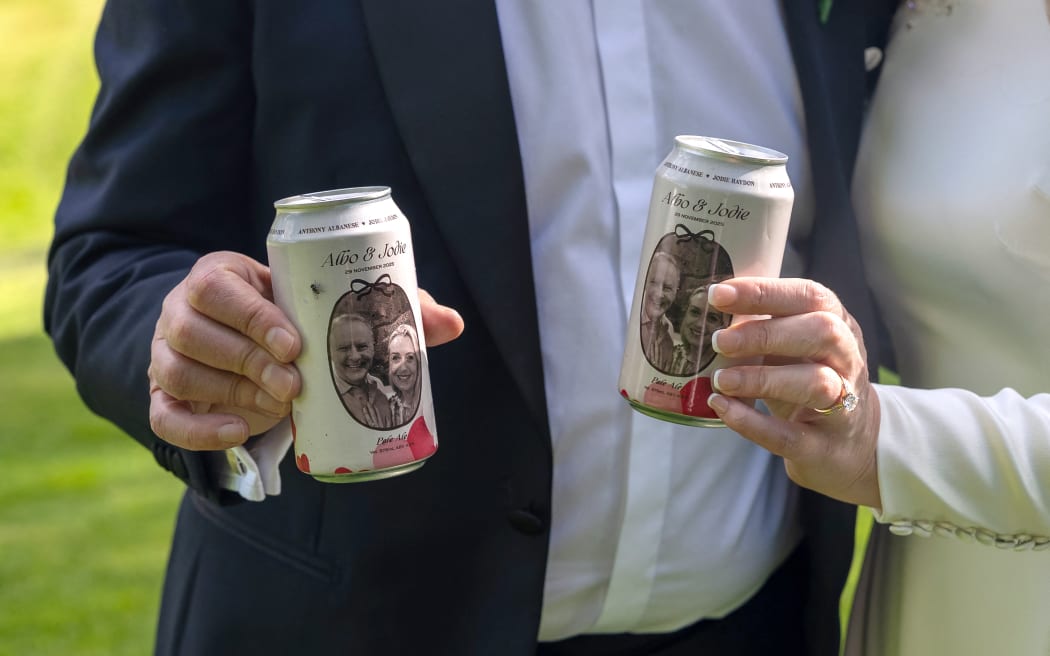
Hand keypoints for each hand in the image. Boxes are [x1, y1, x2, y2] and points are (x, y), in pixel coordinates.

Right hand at [148, 252, 464, 450]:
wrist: (242, 341)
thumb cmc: (293, 315)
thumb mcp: (325, 304)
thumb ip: (384, 308)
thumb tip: (452, 323)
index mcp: (220, 276)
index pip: (217, 287)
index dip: (253, 317)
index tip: (296, 345)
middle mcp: (182, 310)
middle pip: (195, 333)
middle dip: (248, 363)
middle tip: (296, 387)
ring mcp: (166, 353)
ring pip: (177, 373)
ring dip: (232, 394)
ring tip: (280, 407)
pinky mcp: (162, 396)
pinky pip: (165, 416)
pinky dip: (199, 430)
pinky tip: (238, 433)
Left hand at [704, 277, 882, 508]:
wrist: (850, 444)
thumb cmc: (809, 380)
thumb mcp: (796, 347)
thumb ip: (764, 326)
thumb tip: (706, 308)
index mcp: (839, 325)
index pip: (810, 297)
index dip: (765, 292)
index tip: (718, 294)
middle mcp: (848, 361)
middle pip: (822, 333)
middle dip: (766, 333)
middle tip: (719, 340)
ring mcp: (844, 406)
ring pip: (815, 384)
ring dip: (761, 378)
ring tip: (720, 380)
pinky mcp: (824, 448)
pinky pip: (790, 435)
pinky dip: (751, 422)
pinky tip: (721, 408)